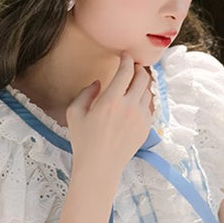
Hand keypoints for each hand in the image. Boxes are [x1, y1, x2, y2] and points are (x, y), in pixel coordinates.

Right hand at [67, 55, 151, 175]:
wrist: (100, 167)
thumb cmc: (84, 141)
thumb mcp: (74, 113)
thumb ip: (86, 93)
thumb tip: (99, 83)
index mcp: (111, 100)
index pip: (126, 71)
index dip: (127, 59)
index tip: (126, 55)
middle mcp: (130, 107)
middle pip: (143, 78)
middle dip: (139, 68)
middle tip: (133, 66)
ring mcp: (141, 118)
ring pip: (148, 92)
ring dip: (141, 84)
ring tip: (134, 84)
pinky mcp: (146, 128)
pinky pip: (149, 107)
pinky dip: (143, 101)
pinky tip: (135, 103)